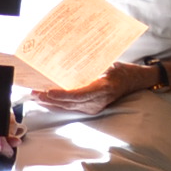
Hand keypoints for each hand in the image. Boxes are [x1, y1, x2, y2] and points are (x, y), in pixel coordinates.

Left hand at [29, 61, 158, 115]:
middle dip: (50, 99)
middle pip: (70, 102)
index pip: (78, 95)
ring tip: (37, 96)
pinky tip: (48, 100)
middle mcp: (99, 100)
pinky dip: (59, 104)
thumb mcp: (108, 64)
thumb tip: (69, 61)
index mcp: (104, 88)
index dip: (61, 95)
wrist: (136, 81)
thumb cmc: (123, 71)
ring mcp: (96, 106)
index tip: (47, 91)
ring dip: (51, 102)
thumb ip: (91, 67)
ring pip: (69, 107)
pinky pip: (72, 108)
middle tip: (34, 92)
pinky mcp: (92, 109)